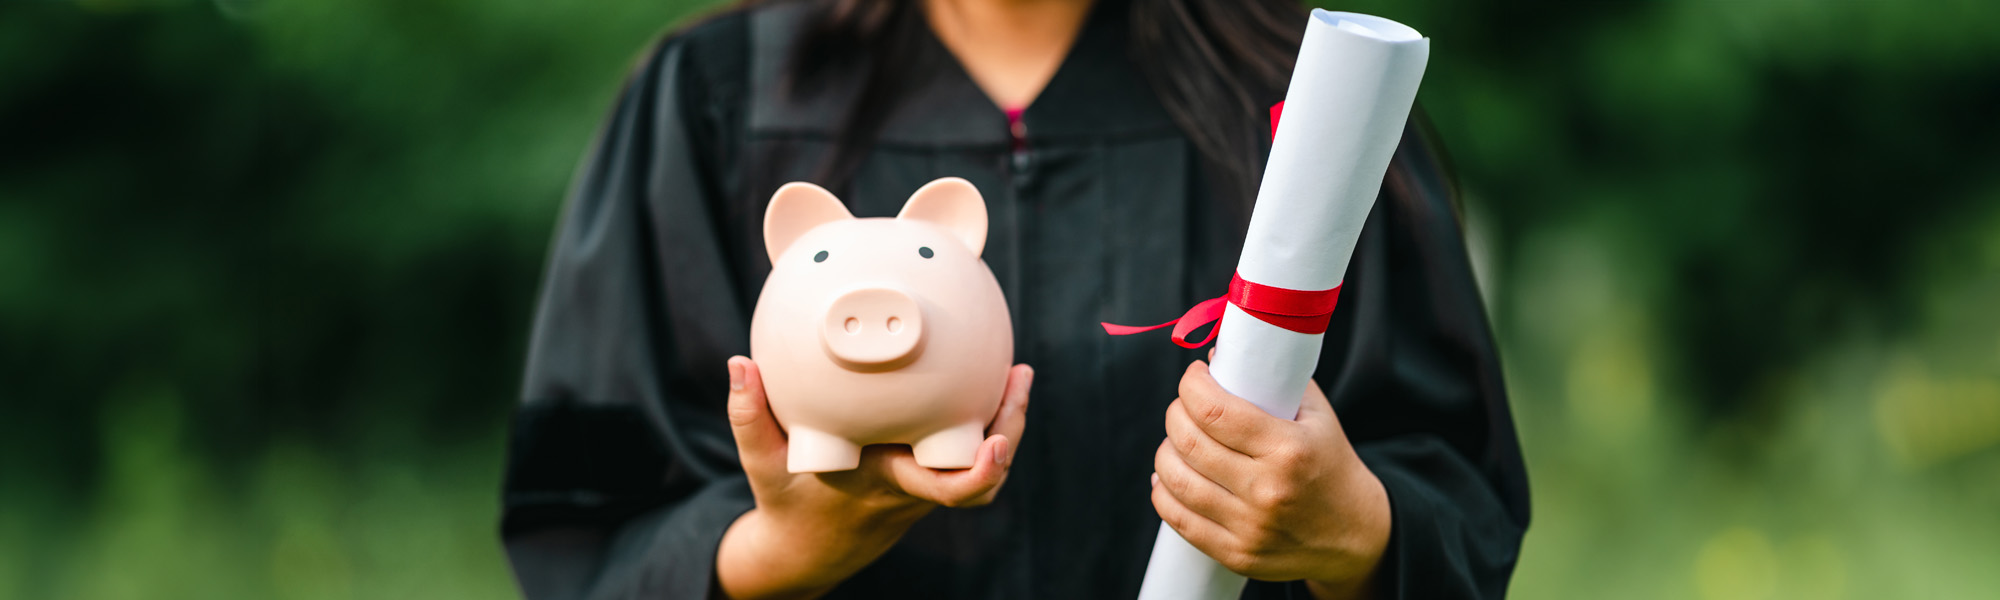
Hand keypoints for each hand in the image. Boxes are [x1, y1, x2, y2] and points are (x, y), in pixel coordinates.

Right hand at [715, 356, 1032, 599]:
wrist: (807, 549)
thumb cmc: (785, 500)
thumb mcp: (760, 460)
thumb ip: (748, 413)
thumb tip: (740, 363)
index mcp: (885, 485)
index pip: (945, 490)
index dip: (980, 472)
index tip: (994, 442)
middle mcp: (915, 488)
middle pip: (984, 475)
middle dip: (1010, 428)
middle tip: (1019, 375)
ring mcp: (926, 486)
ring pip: (985, 463)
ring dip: (1007, 420)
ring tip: (1017, 370)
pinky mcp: (928, 477)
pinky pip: (970, 452)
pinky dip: (986, 421)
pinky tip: (989, 378)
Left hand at [1151, 360, 1390, 599]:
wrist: (1356, 535)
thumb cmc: (1331, 465)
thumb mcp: (1317, 416)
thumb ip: (1273, 379)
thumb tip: (1216, 357)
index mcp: (1290, 449)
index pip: (1213, 411)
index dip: (1191, 386)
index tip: (1194, 376)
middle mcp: (1267, 490)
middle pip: (1189, 441)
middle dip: (1176, 413)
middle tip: (1185, 405)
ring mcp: (1250, 527)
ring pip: (1175, 479)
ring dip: (1166, 450)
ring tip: (1178, 440)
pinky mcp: (1237, 554)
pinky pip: (1178, 518)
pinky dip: (1164, 490)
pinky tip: (1170, 475)